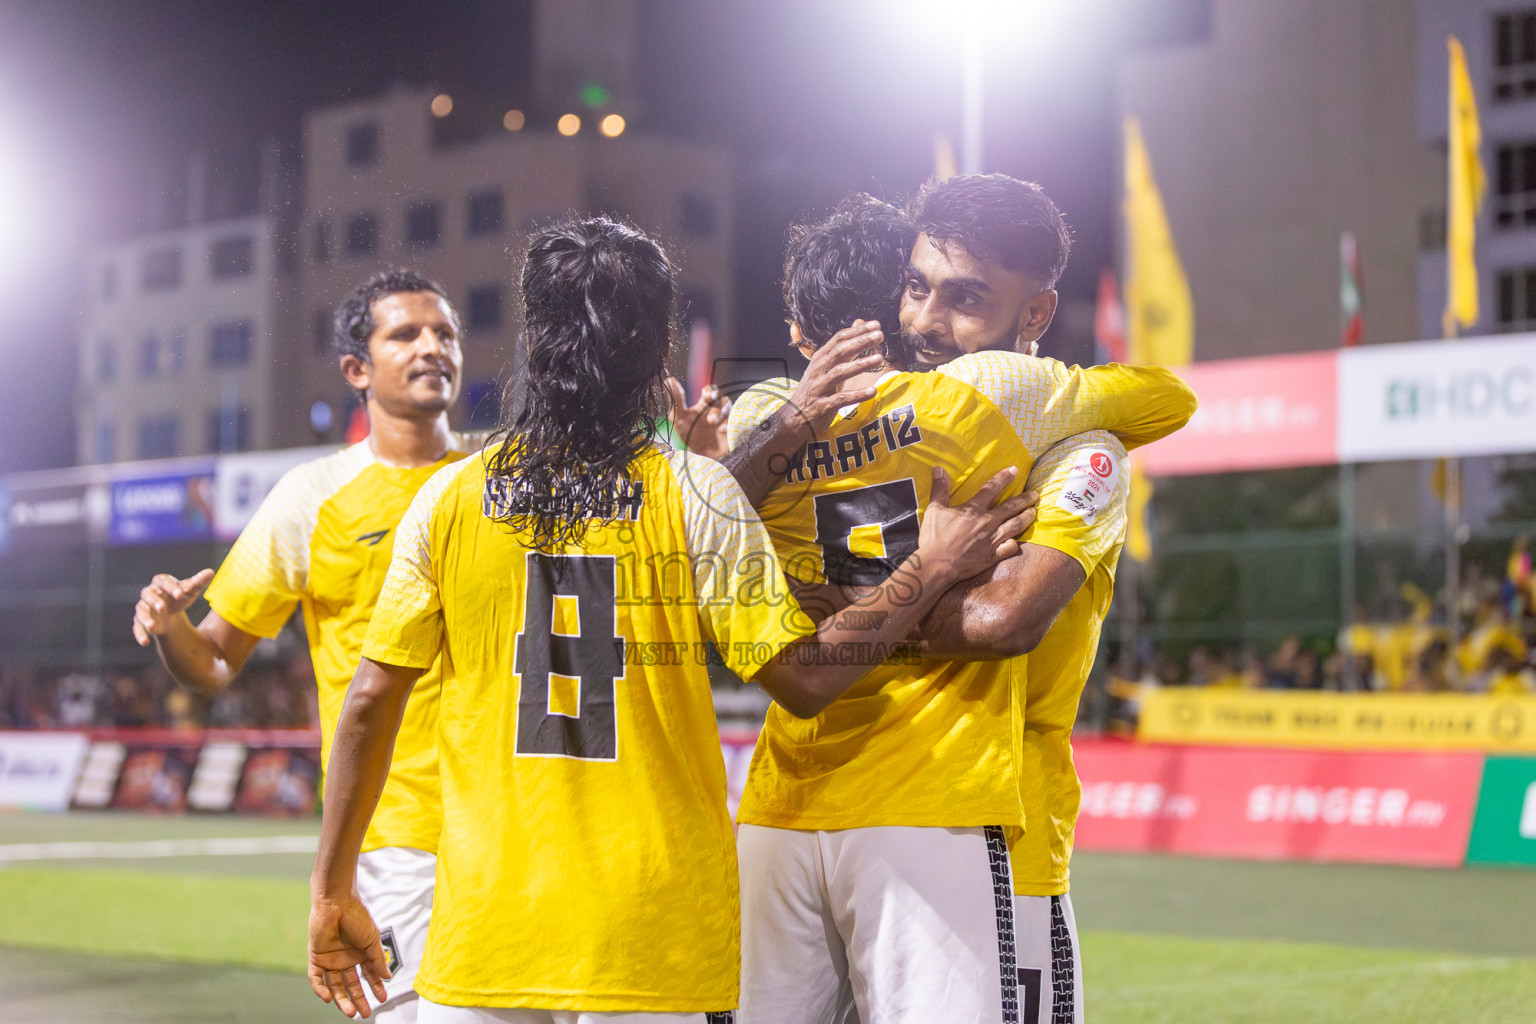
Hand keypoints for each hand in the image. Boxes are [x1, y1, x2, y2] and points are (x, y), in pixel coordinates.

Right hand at [132, 569, 213, 645]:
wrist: (170, 613)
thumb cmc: (180, 597)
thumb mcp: (190, 591)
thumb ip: (198, 582)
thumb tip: (210, 572)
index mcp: (161, 583)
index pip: (163, 581)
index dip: (171, 587)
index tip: (181, 594)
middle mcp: (149, 594)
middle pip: (147, 594)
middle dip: (154, 600)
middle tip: (162, 607)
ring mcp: (144, 608)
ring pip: (141, 610)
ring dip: (145, 618)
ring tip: (151, 626)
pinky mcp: (141, 621)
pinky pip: (137, 627)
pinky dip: (139, 634)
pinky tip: (144, 642)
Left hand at [308, 893, 391, 1017]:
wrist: (337, 903)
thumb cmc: (357, 917)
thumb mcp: (372, 940)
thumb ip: (377, 960)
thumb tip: (387, 977)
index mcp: (361, 953)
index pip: (368, 975)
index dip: (376, 987)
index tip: (382, 999)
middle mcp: (346, 958)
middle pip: (351, 984)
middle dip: (358, 999)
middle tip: (364, 1013)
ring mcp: (331, 959)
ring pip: (335, 985)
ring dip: (341, 999)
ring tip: (350, 1012)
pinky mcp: (317, 957)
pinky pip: (316, 978)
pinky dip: (320, 989)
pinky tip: (328, 998)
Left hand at [667, 378, 730, 459]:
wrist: (700, 458)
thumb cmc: (689, 436)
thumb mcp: (678, 419)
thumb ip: (675, 401)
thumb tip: (668, 380)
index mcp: (704, 405)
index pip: (710, 391)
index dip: (710, 390)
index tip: (706, 395)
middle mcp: (717, 410)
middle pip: (721, 399)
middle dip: (717, 401)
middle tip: (710, 403)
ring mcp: (726, 420)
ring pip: (728, 408)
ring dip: (720, 413)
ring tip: (712, 422)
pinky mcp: (733, 429)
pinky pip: (735, 421)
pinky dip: (729, 424)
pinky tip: (722, 430)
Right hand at [788, 321, 887, 433]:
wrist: (794, 418)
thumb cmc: (815, 389)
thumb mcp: (826, 366)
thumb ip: (844, 347)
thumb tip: (858, 324)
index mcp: (821, 358)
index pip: (839, 339)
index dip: (857, 331)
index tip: (876, 325)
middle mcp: (819, 369)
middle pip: (840, 351)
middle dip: (860, 342)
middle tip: (880, 335)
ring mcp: (819, 387)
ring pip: (840, 372)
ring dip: (860, 364)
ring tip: (879, 358)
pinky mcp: (822, 405)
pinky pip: (841, 398)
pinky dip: (857, 394)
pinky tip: (872, 391)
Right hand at [918, 467, 1037, 581]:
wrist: (937, 564)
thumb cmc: (934, 537)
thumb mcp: (934, 509)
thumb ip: (940, 489)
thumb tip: (939, 468)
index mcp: (974, 509)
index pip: (992, 488)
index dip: (1004, 477)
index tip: (1015, 470)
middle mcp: (987, 522)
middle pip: (1011, 507)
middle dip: (1025, 499)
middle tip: (1036, 495)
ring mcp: (992, 540)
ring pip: (1015, 526)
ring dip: (1026, 518)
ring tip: (1033, 512)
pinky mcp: (992, 556)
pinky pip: (1009, 548)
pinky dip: (1014, 544)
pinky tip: (1017, 541)